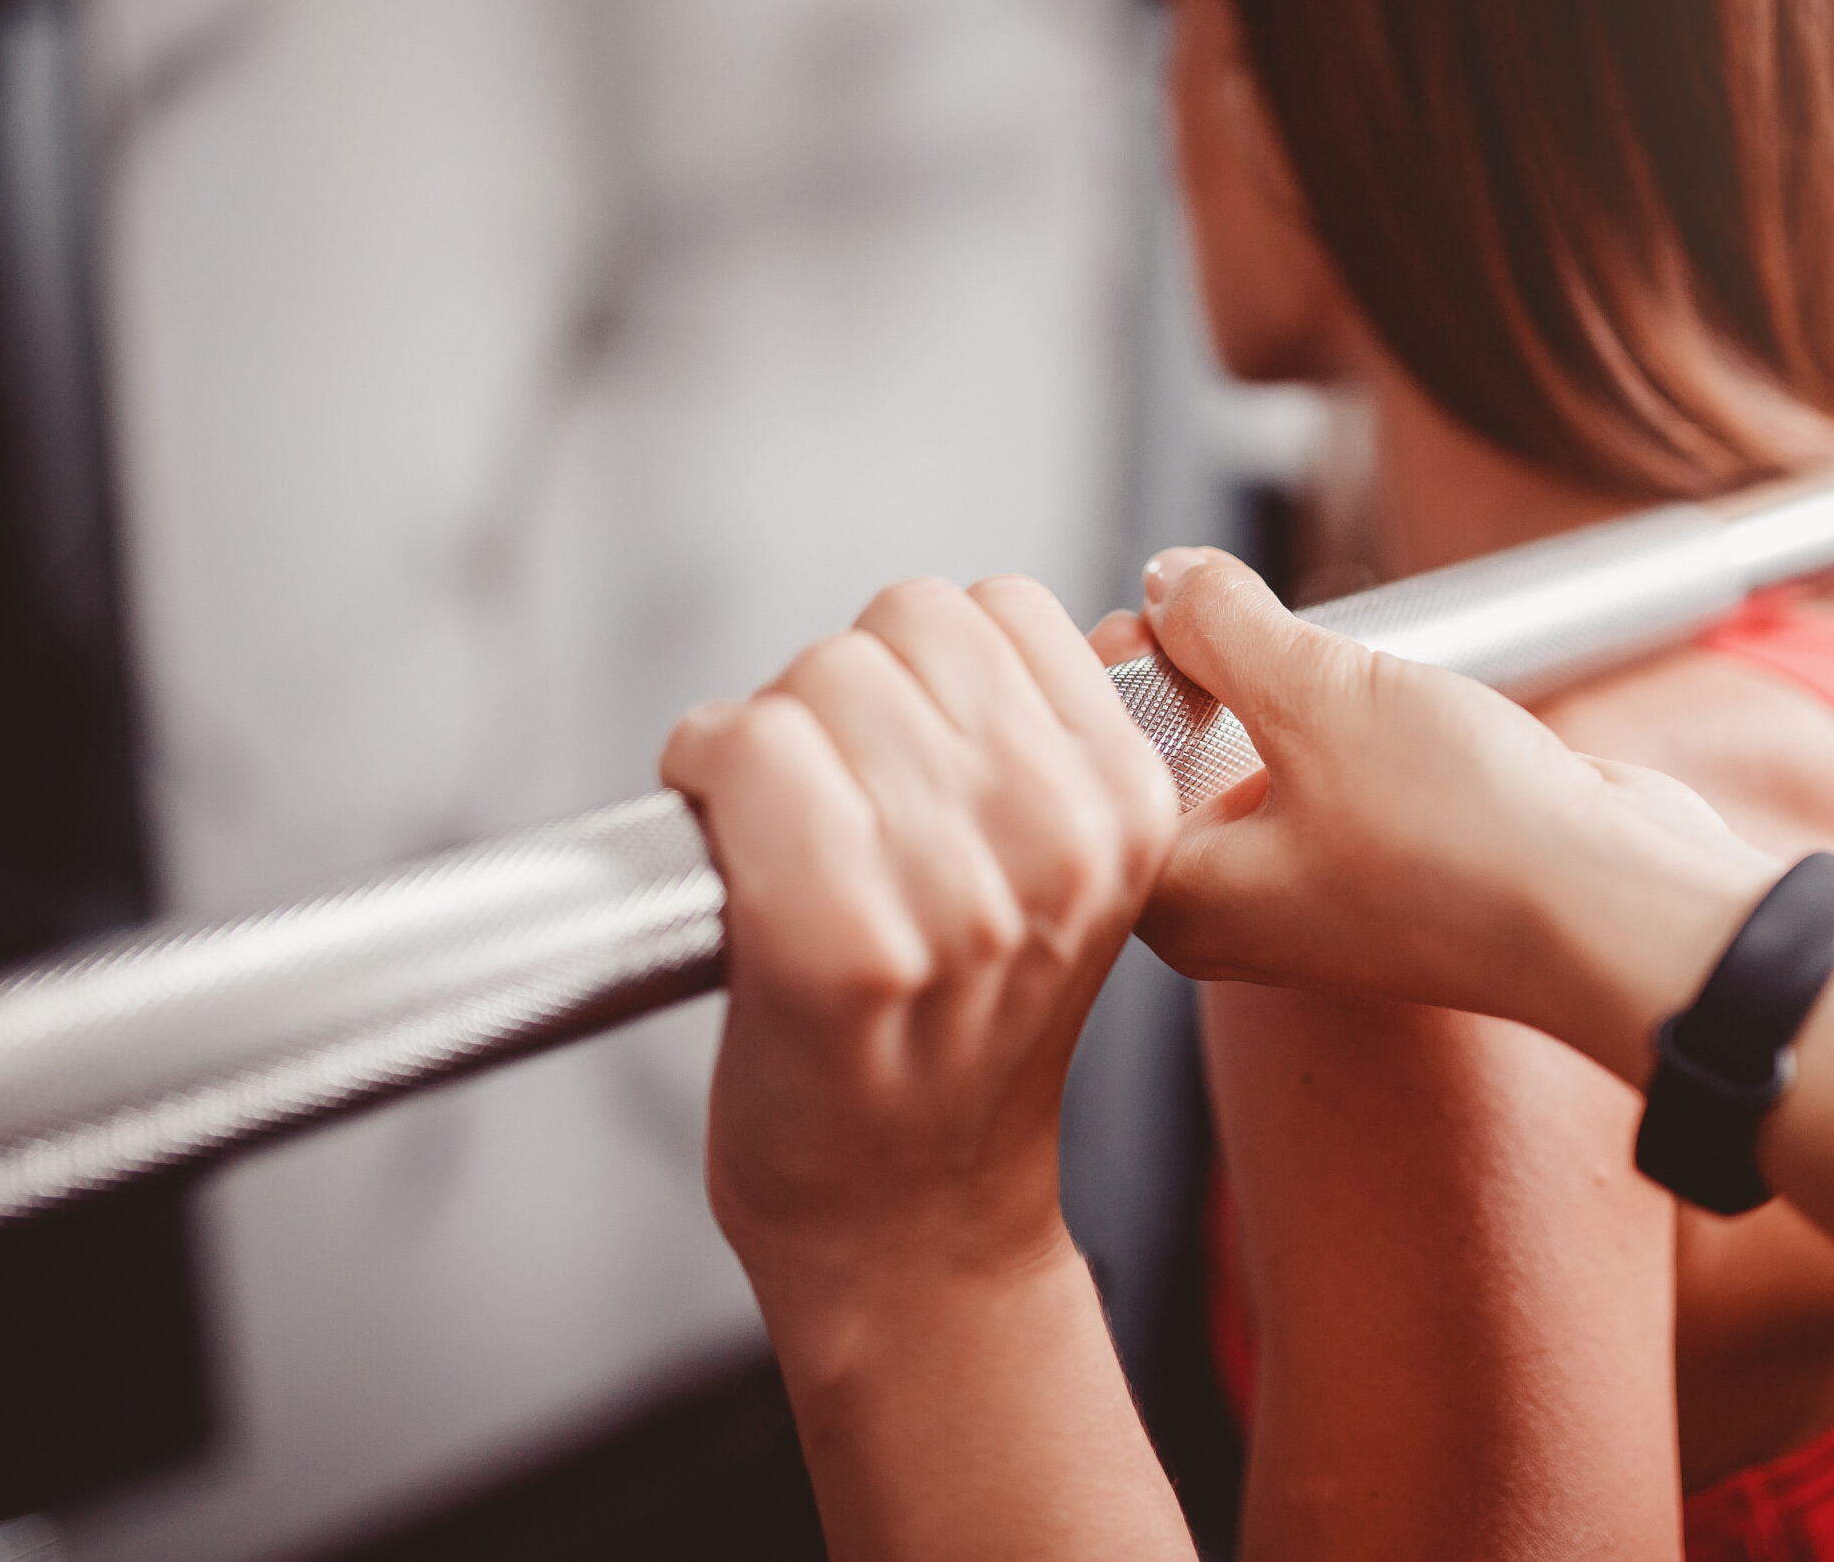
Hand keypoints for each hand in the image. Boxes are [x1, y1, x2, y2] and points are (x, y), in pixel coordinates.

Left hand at [661, 576, 1177, 1344]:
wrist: (913, 1227)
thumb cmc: (961, 1050)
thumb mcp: (1067, 883)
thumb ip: (1039, 747)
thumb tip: (945, 624)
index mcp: (1128, 808)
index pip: (1002, 607)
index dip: (925, 666)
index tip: (902, 747)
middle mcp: (1057, 840)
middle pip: (901, 624)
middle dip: (843, 695)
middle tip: (835, 802)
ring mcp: (953, 893)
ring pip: (819, 675)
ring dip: (772, 735)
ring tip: (788, 837)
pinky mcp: (837, 943)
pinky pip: (746, 748)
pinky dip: (705, 769)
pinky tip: (725, 847)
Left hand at [1113, 549, 1777, 1082]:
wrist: (1625, 910)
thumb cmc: (1468, 842)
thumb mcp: (1318, 698)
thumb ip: (1224, 627)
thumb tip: (1171, 577)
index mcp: (1188, 904)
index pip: (1095, 775)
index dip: (1115, 680)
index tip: (1155, 613)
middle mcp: (1243, 911)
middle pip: (1169, 763)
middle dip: (1196, 673)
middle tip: (1222, 613)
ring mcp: (1322, 889)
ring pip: (1260, 757)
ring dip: (1281, 686)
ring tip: (1317, 648)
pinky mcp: (1397, 860)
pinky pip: (1338, 767)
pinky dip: (1351, 714)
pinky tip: (1386, 682)